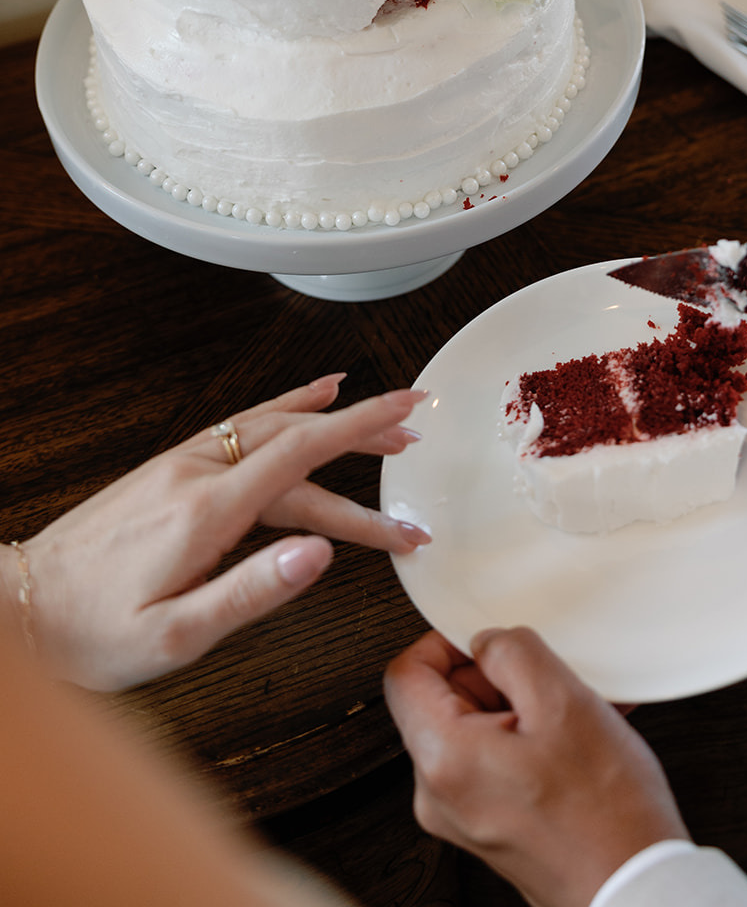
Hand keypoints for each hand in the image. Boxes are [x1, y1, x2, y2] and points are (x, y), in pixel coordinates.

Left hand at [0, 375, 429, 690]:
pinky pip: (244, 426)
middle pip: (298, 437)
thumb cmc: (90, 633)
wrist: (20, 610)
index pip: (302, 452)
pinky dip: (285, 410)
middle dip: (363, 431)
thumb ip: (251, 593)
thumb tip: (319, 556)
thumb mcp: (174, 638)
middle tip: (416, 432)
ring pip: (273, 429)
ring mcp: (181, 465)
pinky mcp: (169, 470)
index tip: (407, 410)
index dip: (362, 427)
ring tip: (381, 426)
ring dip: (331, 424)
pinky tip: (306, 401)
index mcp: (207, 511)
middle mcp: (196, 474)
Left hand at [384, 626, 687, 906]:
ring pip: (475, 728)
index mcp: (443, 758)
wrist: (633, 887)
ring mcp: (464, 814)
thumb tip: (486, 641)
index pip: (405, 673)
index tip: (486, 638)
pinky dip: (532, 738)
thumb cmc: (604, 814)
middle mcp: (440, 793)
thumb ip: (512, 651)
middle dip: (496, 678)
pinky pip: (496, 760)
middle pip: (442, 700)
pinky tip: (581, 736)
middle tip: (548, 681)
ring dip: (523, 706)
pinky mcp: (491, 825)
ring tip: (577, 711)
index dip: (445, 641)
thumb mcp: (562, 701)